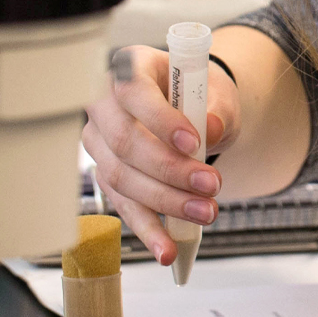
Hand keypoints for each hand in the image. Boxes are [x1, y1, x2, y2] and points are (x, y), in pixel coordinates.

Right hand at [82, 45, 237, 263]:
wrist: (194, 109)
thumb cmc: (200, 95)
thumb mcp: (218, 93)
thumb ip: (218, 109)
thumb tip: (212, 129)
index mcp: (130, 67)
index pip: (134, 91)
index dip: (161, 119)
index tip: (195, 143)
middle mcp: (104, 104)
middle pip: (125, 142)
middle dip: (170, 170)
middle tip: (211, 185)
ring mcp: (100, 142)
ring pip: (121, 178)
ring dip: (165, 201)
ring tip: (205, 213)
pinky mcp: (107, 175)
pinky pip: (123, 206)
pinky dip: (148, 230)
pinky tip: (166, 249)